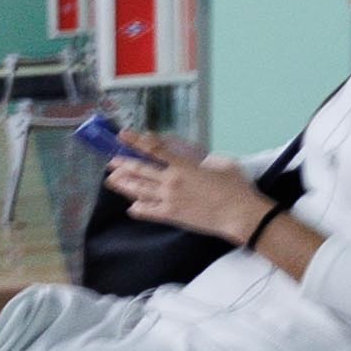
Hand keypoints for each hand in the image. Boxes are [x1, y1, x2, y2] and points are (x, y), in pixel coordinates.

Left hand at [106, 131, 272, 240]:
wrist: (239, 215)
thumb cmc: (236, 187)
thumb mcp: (221, 162)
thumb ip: (202, 158)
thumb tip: (191, 156)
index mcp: (183, 166)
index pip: (154, 150)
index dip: (136, 141)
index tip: (123, 135)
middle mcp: (171, 181)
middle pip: (140, 170)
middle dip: (123, 163)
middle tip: (111, 160)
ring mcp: (169, 199)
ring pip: (139, 190)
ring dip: (124, 184)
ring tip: (111, 180)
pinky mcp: (171, 215)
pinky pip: (148, 211)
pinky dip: (138, 208)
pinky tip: (131, 207)